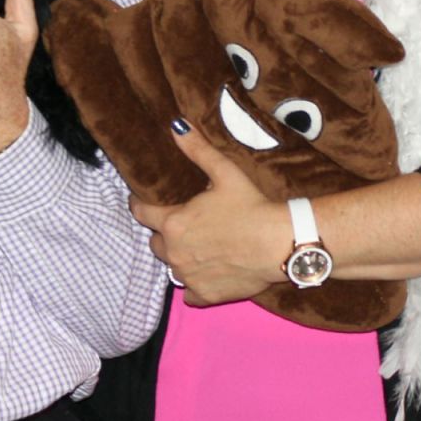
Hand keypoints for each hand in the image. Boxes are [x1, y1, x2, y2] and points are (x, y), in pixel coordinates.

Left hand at [130, 121, 287, 306]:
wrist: (280, 245)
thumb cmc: (252, 206)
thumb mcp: (225, 172)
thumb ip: (197, 150)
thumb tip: (176, 126)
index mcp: (173, 222)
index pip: (142, 213)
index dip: (140, 205)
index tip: (142, 202)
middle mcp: (174, 252)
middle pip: (156, 243)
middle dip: (165, 233)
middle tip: (184, 225)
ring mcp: (189, 276)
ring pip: (172, 267)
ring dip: (180, 257)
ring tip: (199, 247)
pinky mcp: (205, 294)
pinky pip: (189, 292)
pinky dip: (194, 284)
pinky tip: (206, 273)